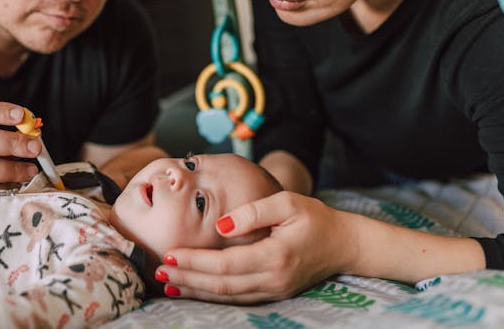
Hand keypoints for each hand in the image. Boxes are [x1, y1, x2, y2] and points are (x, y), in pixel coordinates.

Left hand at [154, 191, 357, 302]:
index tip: (170, 253)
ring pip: (227, 297)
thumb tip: (219, 225)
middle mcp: (273, 279)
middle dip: (187, 279)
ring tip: (167, 283)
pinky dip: (211, 295)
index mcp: (275, 255)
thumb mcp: (287, 203)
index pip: (225, 263)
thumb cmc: (314, 217)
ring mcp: (274, 291)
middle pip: (221, 285)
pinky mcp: (274, 294)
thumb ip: (252, 212)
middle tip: (158, 270)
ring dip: (195, 290)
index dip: (195, 261)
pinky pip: (237, 299)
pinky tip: (193, 289)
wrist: (344, 244)